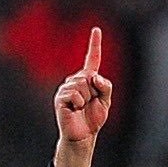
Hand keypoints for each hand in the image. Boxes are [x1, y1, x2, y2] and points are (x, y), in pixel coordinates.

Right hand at [53, 27, 111, 166]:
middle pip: (90, 76)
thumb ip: (105, 86)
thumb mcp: (106, 101)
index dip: (94, 44)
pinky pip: (75, 94)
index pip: (92, 59)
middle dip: (94, 92)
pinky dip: (79, 103)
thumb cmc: (93, 119)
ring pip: (82, 84)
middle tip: (89, 104)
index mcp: (88, 79)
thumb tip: (93, 76)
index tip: (96, 30)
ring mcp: (67, 88)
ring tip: (81, 108)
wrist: (83, 137)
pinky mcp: (61, 97)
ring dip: (86, 99)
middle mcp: (76, 80)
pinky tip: (75, 110)